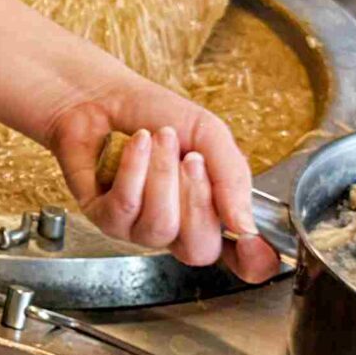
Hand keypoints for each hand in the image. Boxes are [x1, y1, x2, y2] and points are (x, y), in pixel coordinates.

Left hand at [44, 70, 282, 281]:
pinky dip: (134, 169)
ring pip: (160, 227)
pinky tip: (136, 143)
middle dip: (199, 200)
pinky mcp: (102, 218)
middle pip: (200, 250)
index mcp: (209, 212)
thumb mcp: (209, 135)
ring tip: (160, 138)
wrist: (104, 93)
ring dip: (162, 176)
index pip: (239, 259)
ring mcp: (137, 228)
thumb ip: (232, 177)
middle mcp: (175, 228)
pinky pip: (125, 208)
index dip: (252, 261)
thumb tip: (246, 226)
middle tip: (192, 158)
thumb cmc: (158, 116)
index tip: (253, 242)